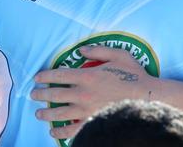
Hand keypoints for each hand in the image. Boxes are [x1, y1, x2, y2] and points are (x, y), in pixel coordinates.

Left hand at [31, 45, 158, 139]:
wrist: (150, 99)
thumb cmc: (135, 76)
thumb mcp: (118, 55)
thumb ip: (98, 50)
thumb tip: (81, 50)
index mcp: (87, 76)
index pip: (58, 75)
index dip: (45, 76)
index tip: (37, 78)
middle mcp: (83, 94)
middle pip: (55, 94)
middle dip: (40, 94)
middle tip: (32, 95)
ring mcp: (87, 111)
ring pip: (59, 113)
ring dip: (46, 113)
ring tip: (38, 113)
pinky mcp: (93, 123)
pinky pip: (73, 130)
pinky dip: (61, 132)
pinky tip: (53, 132)